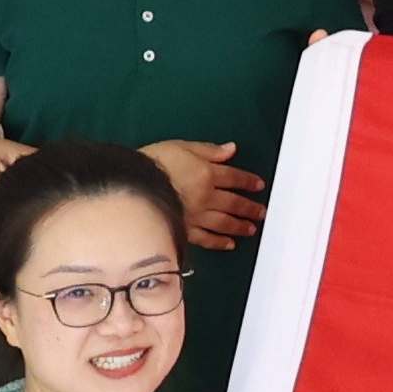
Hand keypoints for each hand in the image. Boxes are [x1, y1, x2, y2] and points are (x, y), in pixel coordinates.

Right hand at [145, 136, 267, 252]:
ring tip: (251, 229)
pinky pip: (206, 239)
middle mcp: (206, 196)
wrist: (131, 186)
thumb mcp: (181, 147)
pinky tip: (229, 244)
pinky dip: (219, 242)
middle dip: (250, 208)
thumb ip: (208, 150)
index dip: (248, 181)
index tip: (259, 186)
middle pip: (233, 203)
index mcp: (207, 173)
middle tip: (261, 212)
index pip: (234, 177)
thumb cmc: (153, 163)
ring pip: (224, 223)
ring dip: (239, 226)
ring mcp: (196, 215)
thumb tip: (231, 149)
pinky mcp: (185, 230)